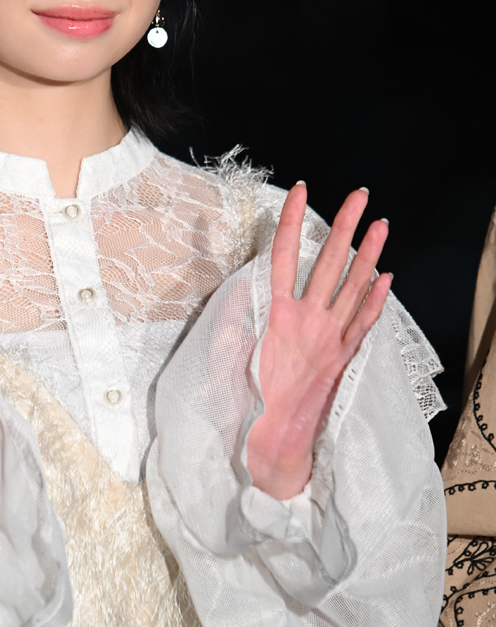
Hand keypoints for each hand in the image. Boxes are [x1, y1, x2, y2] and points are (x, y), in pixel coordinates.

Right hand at [247, 183, 391, 499]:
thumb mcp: (238, 350)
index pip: (282, 256)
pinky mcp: (344, 355)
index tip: (299, 191)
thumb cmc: (253, 395)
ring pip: (354, 285)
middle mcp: (306, 319)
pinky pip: (365, 321)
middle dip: (344, 225)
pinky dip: (376, 299)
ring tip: (382, 224)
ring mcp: (329, 336)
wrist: (276, 435)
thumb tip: (246, 287)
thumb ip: (246, 317)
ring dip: (370, 253)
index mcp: (276, 315)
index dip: (290, 220)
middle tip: (359, 196)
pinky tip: (388, 278)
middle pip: (328, 262)